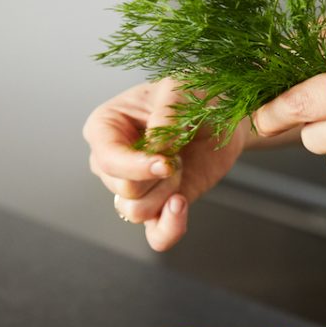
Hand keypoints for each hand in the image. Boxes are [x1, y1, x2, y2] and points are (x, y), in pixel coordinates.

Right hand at [83, 77, 247, 250]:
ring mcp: (132, 188)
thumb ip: (167, 114)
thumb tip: (157, 149)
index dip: (136, 166)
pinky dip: (169, 229)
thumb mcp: (181, 90)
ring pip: (136, 211)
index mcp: (104, 128)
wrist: (221, 116)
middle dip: (158, 175)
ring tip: (180, 167)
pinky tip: (181, 207)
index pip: (107, 160)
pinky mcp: (159, 207)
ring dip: (166, 192)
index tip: (167, 161)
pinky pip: (156, 236)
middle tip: (178, 152)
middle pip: (123, 189)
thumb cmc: (193, 95)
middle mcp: (111, 162)